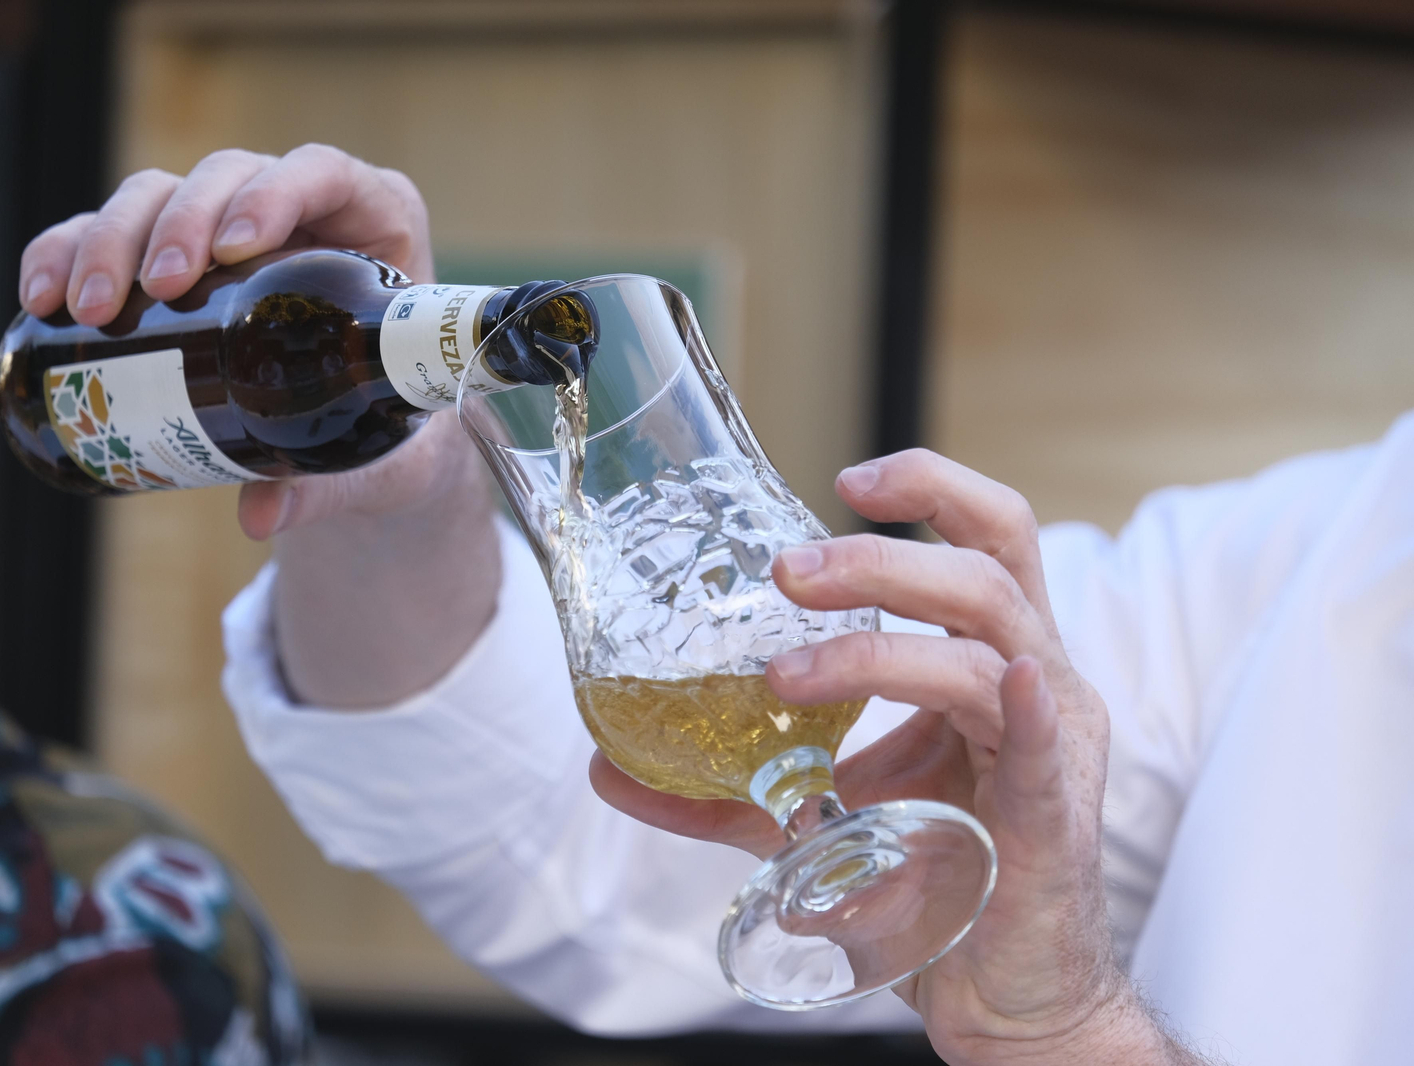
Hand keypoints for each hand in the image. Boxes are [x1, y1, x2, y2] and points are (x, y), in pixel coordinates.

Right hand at [16, 144, 451, 539]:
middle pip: (224, 177)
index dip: (274, 193)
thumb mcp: (384, 459)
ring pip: (155, 193)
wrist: (361, 439)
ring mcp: (224, 228)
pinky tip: (40, 300)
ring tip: (89, 311)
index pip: (323, 173)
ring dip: (109, 239)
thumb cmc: (390, 429)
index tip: (235, 249)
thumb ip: (331, 483)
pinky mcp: (167, 257)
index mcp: (374, 225)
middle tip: (160, 291)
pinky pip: (103, 233)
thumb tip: (259, 516)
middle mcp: (296, 211)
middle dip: (177, 224)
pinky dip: (64, 253)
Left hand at [590, 450, 1200, 1064]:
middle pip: (985, 570)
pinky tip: (1013, 684)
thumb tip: (609, 764)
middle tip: (784, 572)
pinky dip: (1027, 709)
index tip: (842, 477)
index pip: (982, 539)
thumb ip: (724, 788)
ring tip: (789, 668)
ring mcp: (1053, 745)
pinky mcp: (1054, 817)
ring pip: (991, 649)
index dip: (928, 487)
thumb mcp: (813, 821)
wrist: (999, 994)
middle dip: (879, 558)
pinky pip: (1047, 748)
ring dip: (884, 642)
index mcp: (988, 663)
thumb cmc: (925, 886)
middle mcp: (1033, 681)